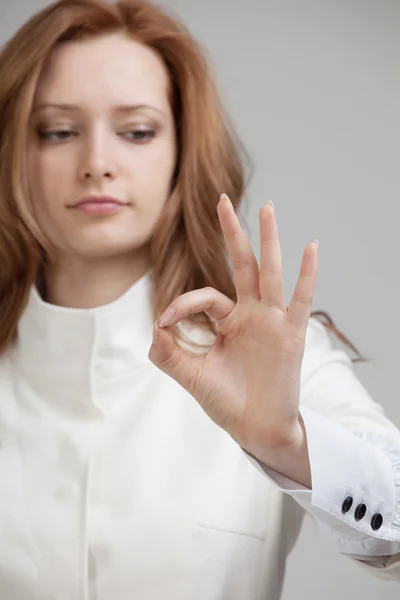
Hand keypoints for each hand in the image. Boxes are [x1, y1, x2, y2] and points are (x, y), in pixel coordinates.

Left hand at [148, 194, 317, 461]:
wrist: (254, 428)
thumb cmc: (227, 401)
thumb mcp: (191, 375)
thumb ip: (168, 354)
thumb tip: (153, 328)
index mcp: (228, 320)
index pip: (205, 296)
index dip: (181, 304)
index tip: (163, 324)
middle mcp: (251, 313)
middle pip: (241, 265)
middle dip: (232, 233)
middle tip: (221, 200)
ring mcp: (272, 320)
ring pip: (269, 273)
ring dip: (268, 241)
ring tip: (268, 209)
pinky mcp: (291, 334)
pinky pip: (301, 299)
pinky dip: (307, 275)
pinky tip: (310, 247)